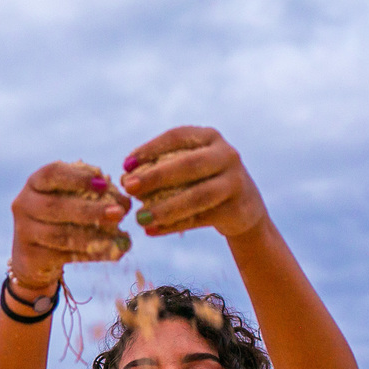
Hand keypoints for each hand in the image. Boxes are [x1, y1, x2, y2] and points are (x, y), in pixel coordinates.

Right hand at [10, 161, 131, 289]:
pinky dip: (92, 254)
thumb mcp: (75, 200)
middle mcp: (24, 204)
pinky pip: (64, 256)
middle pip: (55, 207)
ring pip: (60, 235)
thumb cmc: (62, 219)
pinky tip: (113, 252)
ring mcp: (24, 232)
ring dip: (93, 235)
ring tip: (119, 235)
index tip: (104, 183)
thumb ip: (97, 197)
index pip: (51, 174)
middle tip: (118, 213)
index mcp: (35, 183)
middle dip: (90, 210)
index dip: (78, 178)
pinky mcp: (31, 257)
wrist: (36, 256)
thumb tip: (124, 204)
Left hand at [121, 127, 267, 238]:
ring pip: (197, 197)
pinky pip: (199, 219)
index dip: (150, 149)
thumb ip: (160, 168)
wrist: (243, 206)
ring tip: (139, 218)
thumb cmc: (203, 181)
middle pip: (188, 165)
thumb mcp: (187, 166)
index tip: (126, 164)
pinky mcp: (235, 210)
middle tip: (128, 187)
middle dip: (155, 177)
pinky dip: (172, 226)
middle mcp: (226, 155)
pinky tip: (151, 231)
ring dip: (164, 208)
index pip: (177, 137)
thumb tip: (124, 179)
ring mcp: (234, 182)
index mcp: (210, 137)